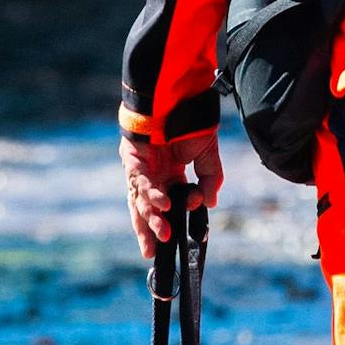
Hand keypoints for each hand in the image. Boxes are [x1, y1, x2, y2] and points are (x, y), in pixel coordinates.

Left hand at [120, 130, 223, 258]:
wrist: (178, 92)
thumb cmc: (189, 119)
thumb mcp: (207, 155)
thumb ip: (210, 179)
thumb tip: (209, 204)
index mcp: (168, 175)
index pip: (168, 205)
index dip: (176, 221)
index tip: (186, 236)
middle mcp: (152, 174)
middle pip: (146, 209)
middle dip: (149, 231)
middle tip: (156, 252)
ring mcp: (141, 166)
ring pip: (140, 199)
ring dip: (152, 217)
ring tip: (164, 233)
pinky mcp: (133, 156)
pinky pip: (141, 180)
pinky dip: (152, 194)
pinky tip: (165, 205)